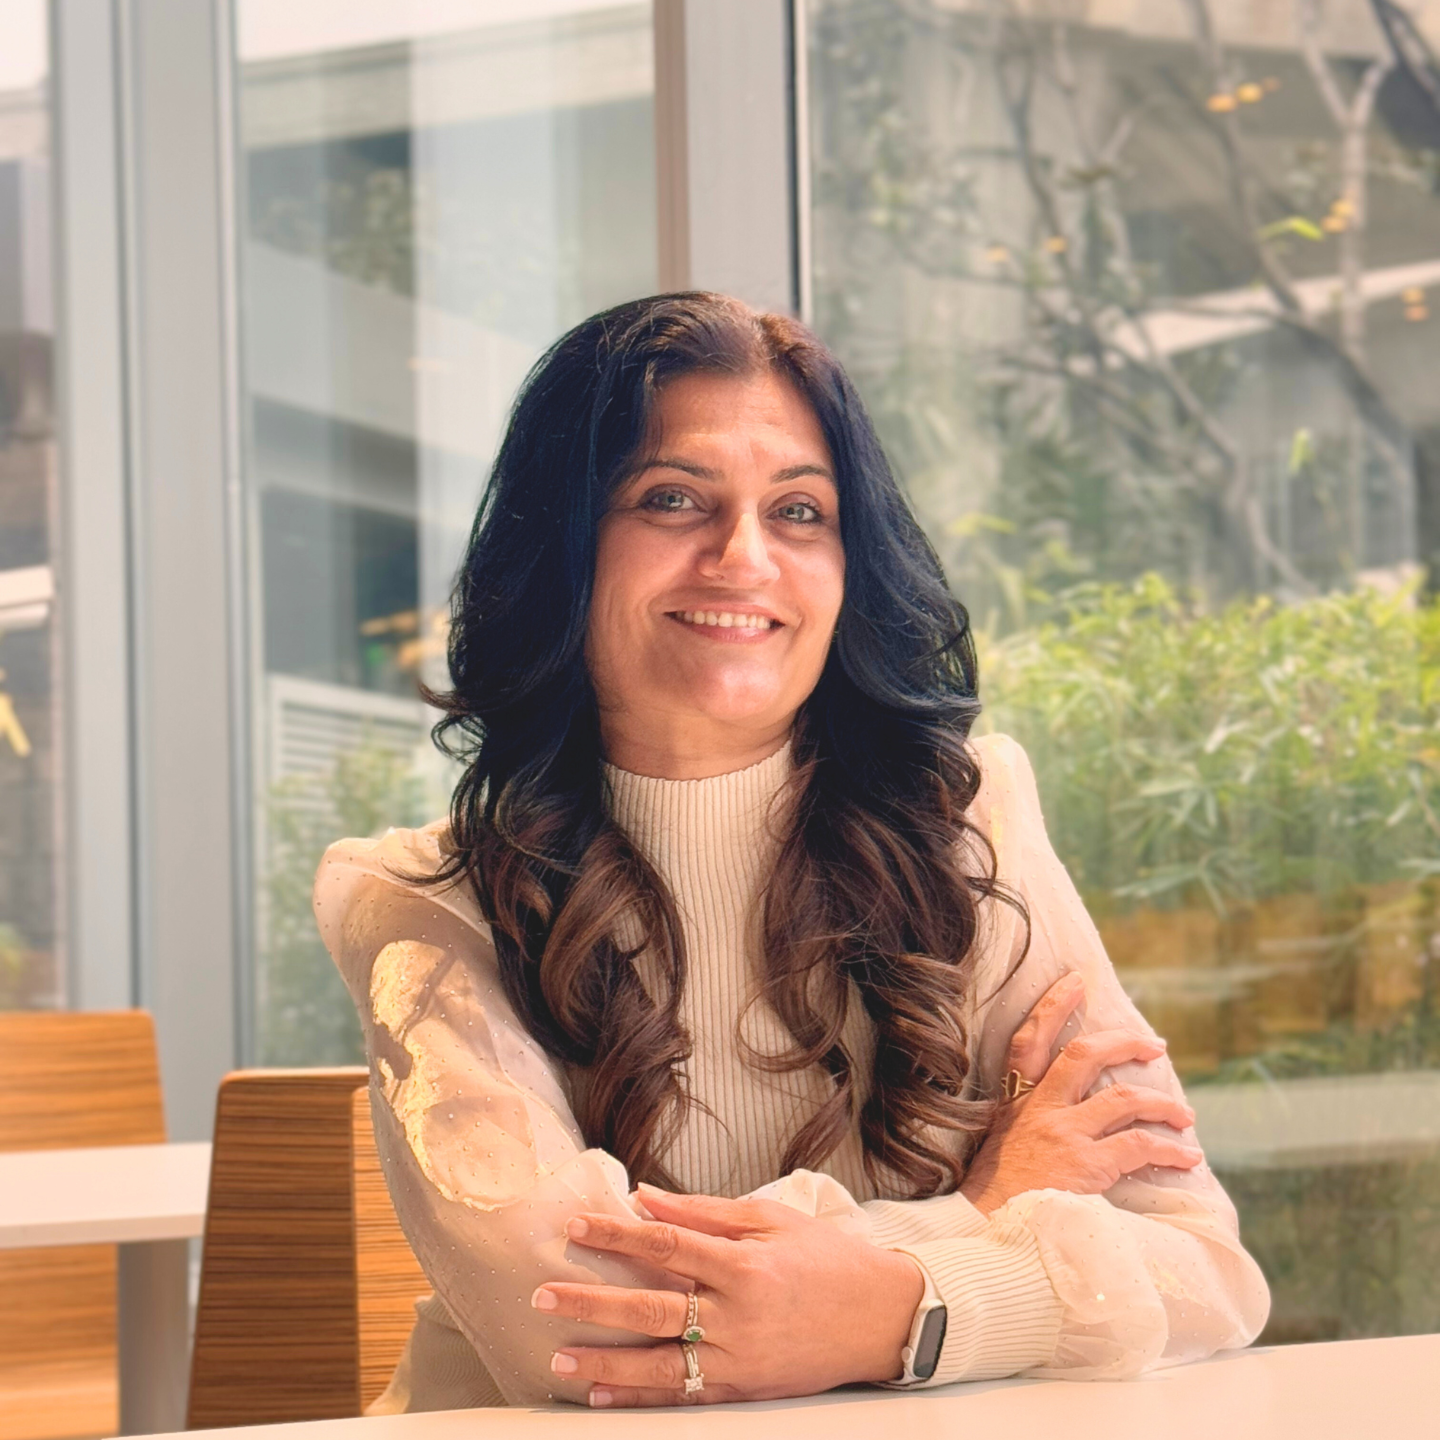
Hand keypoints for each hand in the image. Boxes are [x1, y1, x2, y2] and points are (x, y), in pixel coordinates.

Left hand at [532, 1188, 924, 1406]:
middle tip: (542, 1297)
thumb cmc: (827, 1259)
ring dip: (606, 1362)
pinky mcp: (748, 1388)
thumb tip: (645, 1199)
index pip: (665, 1244)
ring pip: (661, 1365)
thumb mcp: (770, 1219)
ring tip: (559, 1358)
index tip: (575, 1226)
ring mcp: (742, 1357)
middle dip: (591, 1303)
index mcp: (743, 1263)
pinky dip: (642, 1399)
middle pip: (651, 1308)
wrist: (884, 1316)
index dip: (615, 1234)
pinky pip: (686, 1397)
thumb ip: (703, 1213)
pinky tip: (603, 1395)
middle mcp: (738, 1314)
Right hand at [960, 971, 1202, 1214]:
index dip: (1052, 1008)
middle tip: (1154, 1044)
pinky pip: (1139, 1146)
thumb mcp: (1001, 1151)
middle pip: (1083, 1056)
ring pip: (1122, 1099)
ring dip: (1161, 1105)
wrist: (986, 1235)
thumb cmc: (995, 1202)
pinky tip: (1186, 1156)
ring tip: (1184, 1115)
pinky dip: (1169, 1149)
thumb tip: (1062, 1130)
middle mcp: (1038, 1110)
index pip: (1028, 1043)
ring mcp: (1063, 1134)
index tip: (1076, 983)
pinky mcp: (1086, 1163)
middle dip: (1124, 1043)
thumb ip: (1026, 1131)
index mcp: (1014, 1105)